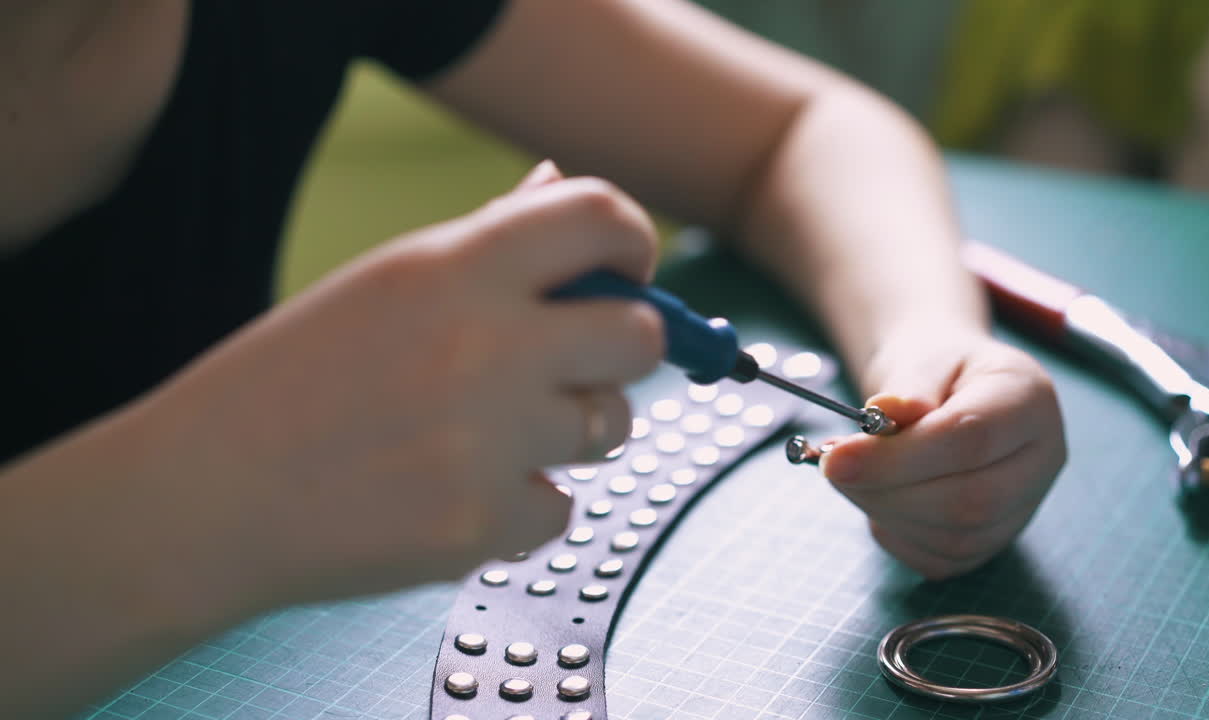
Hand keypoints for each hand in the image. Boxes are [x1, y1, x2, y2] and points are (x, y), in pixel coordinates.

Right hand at [139, 162, 663, 607]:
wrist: (202, 496)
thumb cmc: (288, 383)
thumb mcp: (381, 286)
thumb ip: (482, 241)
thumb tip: (555, 189)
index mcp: (453, 266)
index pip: (602, 218)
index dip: (633, 244)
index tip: (627, 275)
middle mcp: (484, 344)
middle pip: (640, 335)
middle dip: (625, 349)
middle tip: (580, 365)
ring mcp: (488, 440)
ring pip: (610, 427)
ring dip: (567, 432)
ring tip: (482, 436)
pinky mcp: (482, 524)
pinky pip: (559, 509)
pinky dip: (519, 509)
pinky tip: (451, 495)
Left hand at [821, 328, 1065, 579]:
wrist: (949, 389)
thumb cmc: (936, 371)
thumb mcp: (922, 358)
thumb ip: (907, 388)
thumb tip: (885, 414)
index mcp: (1030, 402)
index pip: (971, 440)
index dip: (898, 457)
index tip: (838, 457)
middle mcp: (1041, 461)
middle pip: (970, 500)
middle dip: (887, 489)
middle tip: (835, 466)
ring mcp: (1023, 507)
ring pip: (956, 538)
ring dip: (885, 512)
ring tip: (855, 474)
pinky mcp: (993, 541)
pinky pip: (942, 559)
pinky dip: (897, 534)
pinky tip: (879, 498)